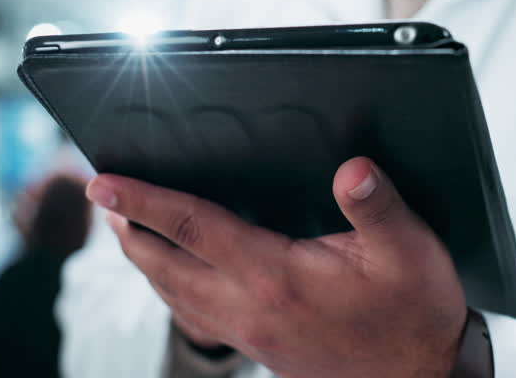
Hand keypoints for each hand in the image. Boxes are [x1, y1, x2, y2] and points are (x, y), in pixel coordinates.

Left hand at [86, 158, 467, 377]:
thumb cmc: (415, 314)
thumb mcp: (411, 250)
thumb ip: (377, 206)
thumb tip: (352, 169)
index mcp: (277, 276)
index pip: (192, 228)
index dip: (144, 200)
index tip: (104, 183)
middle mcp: (251, 308)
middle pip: (164, 264)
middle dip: (126, 229)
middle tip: (100, 198)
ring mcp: (250, 332)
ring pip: (173, 294)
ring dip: (142, 260)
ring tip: (124, 228)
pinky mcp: (259, 346)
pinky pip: (194, 313)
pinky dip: (169, 287)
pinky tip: (174, 274)